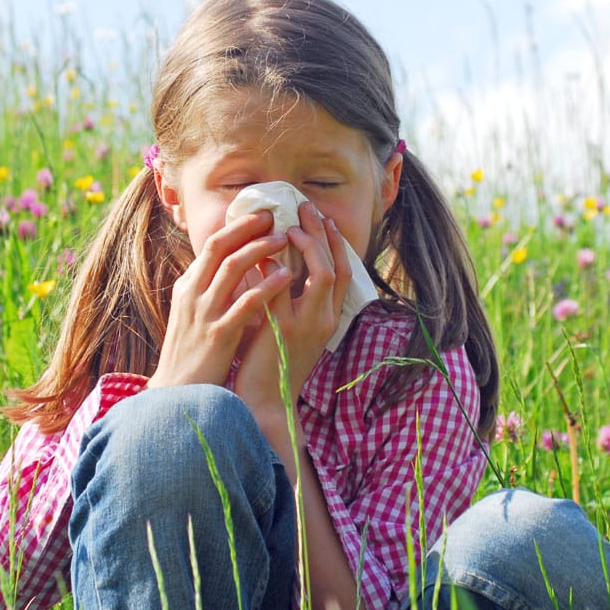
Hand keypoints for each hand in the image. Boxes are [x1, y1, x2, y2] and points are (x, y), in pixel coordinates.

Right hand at [147, 212, 293, 388]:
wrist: (180, 394)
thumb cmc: (193, 355)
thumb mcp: (193, 315)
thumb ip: (209, 290)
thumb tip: (231, 267)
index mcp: (187, 287)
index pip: (211, 245)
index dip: (237, 226)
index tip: (261, 214)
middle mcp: (192, 294)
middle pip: (219, 248)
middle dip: (248, 227)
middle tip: (274, 215)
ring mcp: (204, 314)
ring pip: (231, 269)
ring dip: (259, 249)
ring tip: (285, 238)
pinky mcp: (218, 335)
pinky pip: (245, 304)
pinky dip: (266, 286)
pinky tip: (285, 276)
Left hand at [234, 202, 351, 420]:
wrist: (265, 401)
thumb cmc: (272, 362)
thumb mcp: (289, 327)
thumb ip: (288, 297)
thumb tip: (275, 258)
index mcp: (329, 319)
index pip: (344, 272)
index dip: (336, 243)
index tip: (323, 219)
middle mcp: (324, 320)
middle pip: (335, 266)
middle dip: (322, 233)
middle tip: (306, 208)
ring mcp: (306, 325)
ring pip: (320, 273)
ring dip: (307, 244)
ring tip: (291, 223)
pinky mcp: (282, 330)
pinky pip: (283, 289)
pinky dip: (275, 266)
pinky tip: (265, 249)